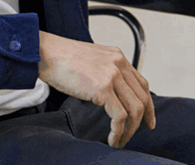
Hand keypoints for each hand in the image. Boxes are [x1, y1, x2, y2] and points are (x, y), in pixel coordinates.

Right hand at [37, 32, 155, 147]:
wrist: (46, 53)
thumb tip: (110, 94)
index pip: (142, 84)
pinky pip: (120, 116)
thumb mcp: (92, 61)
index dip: (148, 105)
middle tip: (134, 135)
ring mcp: (113, 75)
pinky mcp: (103, 88)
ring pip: (135, 109)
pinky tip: (111, 138)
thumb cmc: (61, 59)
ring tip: (119, 140)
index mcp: (118, 57)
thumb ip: (105, 72)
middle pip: (142, 98)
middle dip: (142, 120)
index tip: (148, 120)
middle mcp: (119, 64)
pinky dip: (118, 131)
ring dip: (129, 130)